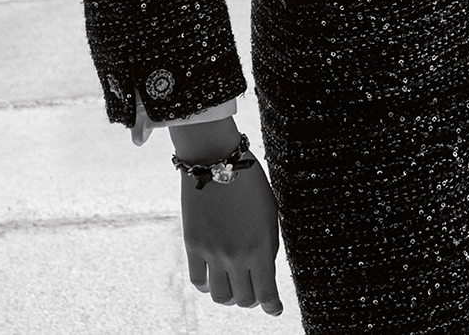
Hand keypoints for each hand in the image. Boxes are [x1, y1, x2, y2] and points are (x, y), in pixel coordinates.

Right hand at [174, 125, 282, 315]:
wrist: (216, 159)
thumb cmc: (250, 182)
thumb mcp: (271, 212)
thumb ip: (269, 245)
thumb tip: (265, 271)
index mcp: (260, 247)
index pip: (267, 294)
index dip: (272, 307)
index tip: (275, 309)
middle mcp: (236, 255)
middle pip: (244, 299)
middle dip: (253, 297)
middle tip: (255, 287)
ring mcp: (212, 253)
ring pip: (221, 297)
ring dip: (230, 295)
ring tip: (234, 283)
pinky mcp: (193, 246)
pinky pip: (198, 282)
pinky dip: (208, 285)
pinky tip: (214, 276)